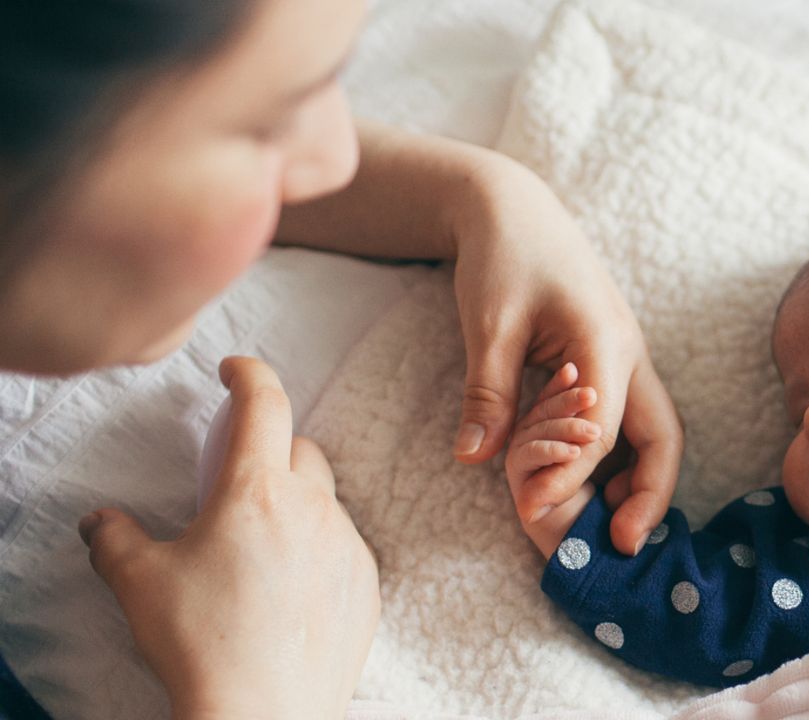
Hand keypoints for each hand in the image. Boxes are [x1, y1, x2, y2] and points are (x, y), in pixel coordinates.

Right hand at [78, 357, 379, 719]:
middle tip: (240, 485)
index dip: (250, 374)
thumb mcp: (139, 584)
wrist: (263, 713)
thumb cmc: (201, 643)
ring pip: (327, 502)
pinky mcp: (368, 584)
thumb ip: (115, 539)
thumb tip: (102, 521)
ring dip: (298, 509)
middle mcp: (313, 508)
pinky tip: (290, 590)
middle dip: (273, 452)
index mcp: (257, 491)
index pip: (264, 404)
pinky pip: (346, 548)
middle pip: (301, 451)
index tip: (236, 369)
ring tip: (260, 555)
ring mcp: (348, 545)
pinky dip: (320, 552)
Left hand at [450, 160, 681, 555]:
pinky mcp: (609, 357)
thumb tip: (474, 459)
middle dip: (651, 493)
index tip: (532, 511)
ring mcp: (625, 354)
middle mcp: (627, 351)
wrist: (512, 207)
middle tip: (623, 545)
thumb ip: (488, 393)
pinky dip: (621, 455)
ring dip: (641, 478)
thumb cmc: (503, 256)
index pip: (603, 428)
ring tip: (612, 526)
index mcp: (603, 340)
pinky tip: (593, 483)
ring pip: (653, 427)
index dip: (571, 475)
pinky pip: (631, 415)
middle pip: (662, 433)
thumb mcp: (488, 324)